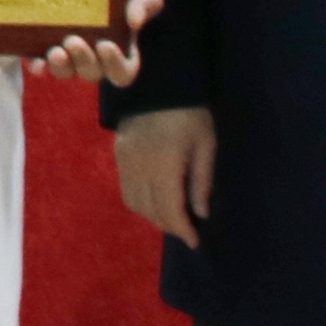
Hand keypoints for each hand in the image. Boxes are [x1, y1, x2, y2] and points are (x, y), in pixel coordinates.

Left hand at [27, 0, 166, 85]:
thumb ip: (146, 1)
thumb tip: (135, 22)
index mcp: (122, 45)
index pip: (123, 72)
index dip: (115, 66)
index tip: (105, 45)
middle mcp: (94, 53)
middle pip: (91, 73)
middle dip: (83, 61)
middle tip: (73, 40)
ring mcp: (68, 50)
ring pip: (65, 72)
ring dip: (60, 67)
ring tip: (56, 50)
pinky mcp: (42, 41)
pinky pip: (41, 63)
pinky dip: (39, 67)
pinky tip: (37, 61)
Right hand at [114, 106, 215, 247]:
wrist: (158, 83)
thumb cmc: (191, 113)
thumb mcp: (206, 144)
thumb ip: (202, 180)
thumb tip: (201, 213)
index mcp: (165, 165)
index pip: (170, 209)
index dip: (182, 229)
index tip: (195, 241)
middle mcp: (140, 168)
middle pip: (151, 210)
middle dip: (169, 225)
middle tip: (187, 230)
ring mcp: (126, 162)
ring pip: (135, 203)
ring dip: (153, 216)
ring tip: (171, 217)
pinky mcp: (120, 156)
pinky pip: (126, 190)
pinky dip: (140, 202)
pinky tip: (155, 200)